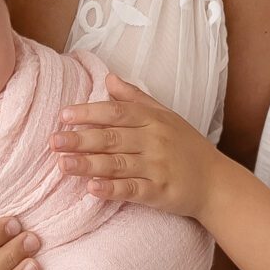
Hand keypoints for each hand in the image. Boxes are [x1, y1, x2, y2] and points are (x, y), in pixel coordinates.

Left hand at [50, 72, 219, 216]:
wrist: (216, 181)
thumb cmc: (186, 146)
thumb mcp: (165, 115)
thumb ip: (135, 98)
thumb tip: (108, 78)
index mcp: (152, 120)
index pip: (116, 112)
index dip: (89, 112)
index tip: (64, 115)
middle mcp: (154, 141)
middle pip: (112, 138)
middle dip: (81, 139)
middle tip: (53, 141)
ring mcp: (157, 167)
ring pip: (117, 164)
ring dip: (88, 164)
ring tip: (62, 164)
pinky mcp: (160, 192)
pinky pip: (132, 190)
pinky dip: (112, 189)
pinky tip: (91, 188)